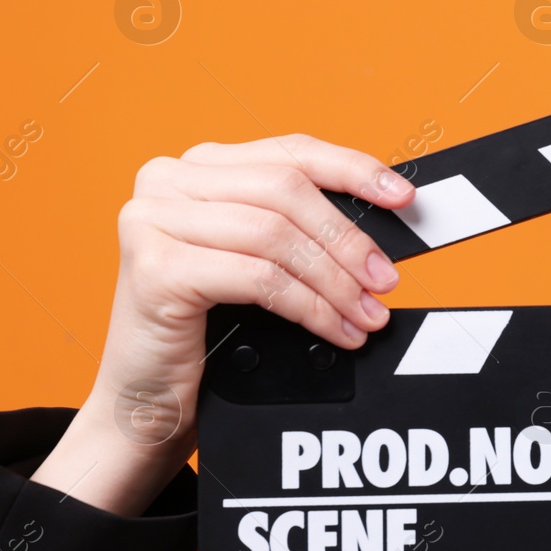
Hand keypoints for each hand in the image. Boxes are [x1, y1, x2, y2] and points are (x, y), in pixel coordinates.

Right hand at [30, 134, 415, 515]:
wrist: (148, 398)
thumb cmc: (207, 329)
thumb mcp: (260, 262)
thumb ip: (301, 231)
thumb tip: (377, 237)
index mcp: (199, 166)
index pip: (292, 152)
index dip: (354, 170)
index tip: (402, 197)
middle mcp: (169, 180)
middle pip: (288, 190)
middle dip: (348, 239)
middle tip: (385, 280)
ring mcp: (153, 219)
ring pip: (276, 235)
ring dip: (335, 280)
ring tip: (365, 313)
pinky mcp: (154, 266)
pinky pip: (259, 278)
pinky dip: (309, 306)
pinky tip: (334, 327)